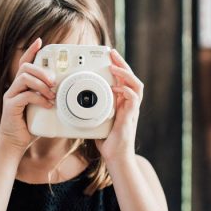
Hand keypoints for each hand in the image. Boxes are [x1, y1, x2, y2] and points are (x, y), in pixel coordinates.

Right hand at [0, 37, 55, 152]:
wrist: (15, 142)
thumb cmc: (29, 125)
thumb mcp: (42, 107)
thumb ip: (49, 96)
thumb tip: (65, 91)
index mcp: (22, 85)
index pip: (25, 62)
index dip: (31, 50)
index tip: (40, 41)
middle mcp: (15, 87)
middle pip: (25, 67)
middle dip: (42, 71)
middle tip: (54, 81)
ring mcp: (11, 95)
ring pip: (24, 78)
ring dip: (41, 84)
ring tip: (52, 93)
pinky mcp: (10, 106)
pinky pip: (25, 95)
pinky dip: (39, 98)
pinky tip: (47, 104)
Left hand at [96, 49, 143, 163]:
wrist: (116, 158)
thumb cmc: (107, 140)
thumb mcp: (96, 119)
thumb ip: (91, 108)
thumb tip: (74, 100)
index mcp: (122, 102)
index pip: (123, 79)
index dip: (117, 66)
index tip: (108, 57)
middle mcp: (129, 104)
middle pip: (131, 77)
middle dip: (122, 63)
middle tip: (111, 53)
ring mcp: (132, 110)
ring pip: (136, 85)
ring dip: (125, 74)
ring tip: (114, 66)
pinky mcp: (131, 117)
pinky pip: (133, 99)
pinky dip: (126, 91)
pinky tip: (118, 87)